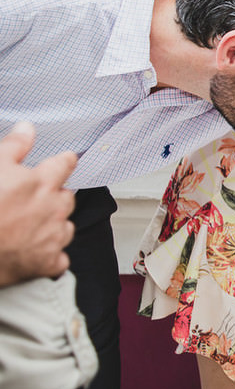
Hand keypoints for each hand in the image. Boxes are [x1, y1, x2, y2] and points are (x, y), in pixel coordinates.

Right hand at [0, 123, 77, 286]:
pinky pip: (59, 257)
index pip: (65, 164)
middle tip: (34, 200)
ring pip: (65, 226)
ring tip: (30, 226)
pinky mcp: (48, 262)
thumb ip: (13, 146)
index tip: (65, 161)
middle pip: (66, 196)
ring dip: (54, 224)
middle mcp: (54, 208)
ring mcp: (53, 236)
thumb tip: (28, 127)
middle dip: (55, 195)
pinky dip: (50, 255)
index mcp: (42, 182)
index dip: (63, 162)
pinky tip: (34, 252)